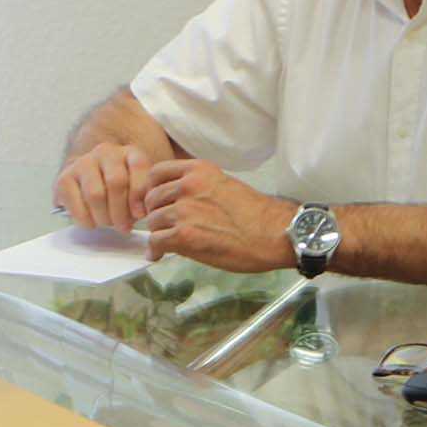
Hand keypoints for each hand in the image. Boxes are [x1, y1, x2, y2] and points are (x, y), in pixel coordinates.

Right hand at [55, 139, 157, 237]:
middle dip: (121, 212)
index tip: (140, 215)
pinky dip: (85, 219)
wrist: (89, 184)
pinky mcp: (64, 178)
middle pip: (116, 182)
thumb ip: (145, 197)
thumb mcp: (138, 190)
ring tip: (107, 224)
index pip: (139, 166)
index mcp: (130, 153)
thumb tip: (143, 212)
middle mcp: (106, 152)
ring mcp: (83, 163)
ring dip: (103, 217)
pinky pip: (75, 203)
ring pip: (95, 194)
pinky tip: (91, 223)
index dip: (139, 193)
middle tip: (123, 227)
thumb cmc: (120, 192)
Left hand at [132, 158, 291, 271]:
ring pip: (153, 221)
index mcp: (199, 171)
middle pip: (152, 199)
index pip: (157, 172)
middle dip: (155, 213)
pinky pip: (156, 241)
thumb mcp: (223, 185)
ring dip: (158, 233)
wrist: (274, 234)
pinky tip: (158, 255)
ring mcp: (185, 210)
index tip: (157, 201)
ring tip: (164, 242)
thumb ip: (198, 188)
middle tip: (162, 225)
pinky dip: (155, 250)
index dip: (152, 189)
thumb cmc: (256, 215)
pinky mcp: (184, 235)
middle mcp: (188, 186)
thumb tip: (178, 202)